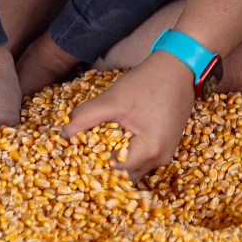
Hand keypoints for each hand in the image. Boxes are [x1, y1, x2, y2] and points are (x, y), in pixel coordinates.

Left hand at [60, 51, 196, 180]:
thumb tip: (62, 134)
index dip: (93, 165)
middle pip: (125, 175)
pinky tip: (115, 140)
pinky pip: (142, 158)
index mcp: (150, 151)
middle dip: (104, 167)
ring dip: (116, 161)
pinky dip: (128, 154)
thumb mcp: (114, 99)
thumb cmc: (148, 82)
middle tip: (84, 153)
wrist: (179, 66)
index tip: (77, 156)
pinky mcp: (167, 144)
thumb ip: (86, 117)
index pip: (114, 171)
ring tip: (98, 146)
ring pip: (134, 168)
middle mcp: (161, 159)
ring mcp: (166, 153)